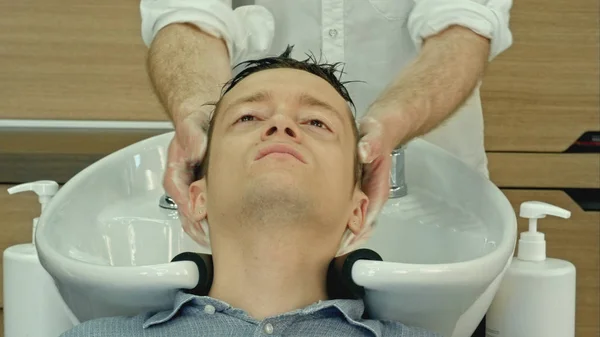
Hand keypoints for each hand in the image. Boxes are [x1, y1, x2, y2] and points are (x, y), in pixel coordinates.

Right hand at [163, 111, 209, 246]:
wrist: (205, 117)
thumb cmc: (197, 121)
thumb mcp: (193, 124)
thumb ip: (193, 136)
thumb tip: (197, 152)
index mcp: (176, 167)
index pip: (176, 189)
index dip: (186, 205)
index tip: (196, 217)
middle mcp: (184, 181)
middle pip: (185, 208)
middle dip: (195, 226)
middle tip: (210, 239)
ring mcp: (195, 187)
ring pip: (194, 213)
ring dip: (203, 228)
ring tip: (218, 241)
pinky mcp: (207, 191)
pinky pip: (208, 209)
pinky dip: (214, 221)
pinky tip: (228, 229)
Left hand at [336, 116, 393, 255]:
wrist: (381, 128)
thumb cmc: (379, 132)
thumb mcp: (376, 134)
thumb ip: (372, 143)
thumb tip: (365, 152)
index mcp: (379, 187)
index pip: (370, 216)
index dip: (358, 232)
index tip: (345, 245)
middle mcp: (372, 195)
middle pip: (363, 226)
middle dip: (349, 242)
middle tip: (331, 256)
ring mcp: (364, 195)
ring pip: (355, 222)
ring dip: (344, 237)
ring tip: (326, 252)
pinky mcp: (356, 192)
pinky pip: (348, 213)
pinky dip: (339, 225)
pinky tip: (324, 231)